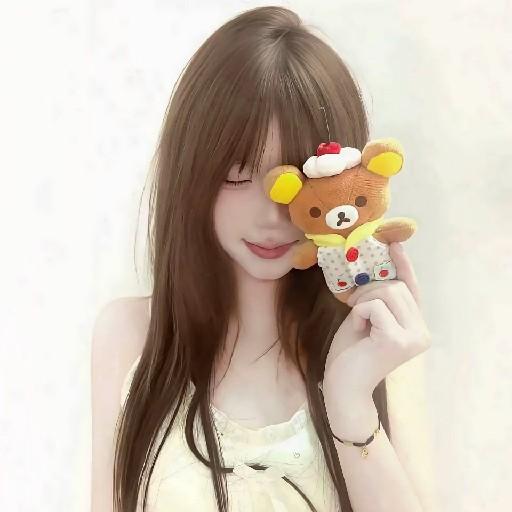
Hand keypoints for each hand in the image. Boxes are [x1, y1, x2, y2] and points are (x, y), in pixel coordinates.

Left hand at [322, 242, 431, 413]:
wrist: (343, 387)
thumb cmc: (352, 353)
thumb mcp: (367, 319)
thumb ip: (378, 300)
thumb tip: (377, 269)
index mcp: (416, 326)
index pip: (412, 288)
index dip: (403, 265)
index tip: (394, 243)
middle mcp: (422, 331)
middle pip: (396, 286)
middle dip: (369, 290)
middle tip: (353, 305)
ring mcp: (414, 337)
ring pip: (386, 292)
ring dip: (363, 302)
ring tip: (358, 322)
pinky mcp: (398, 340)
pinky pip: (374, 306)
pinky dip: (360, 313)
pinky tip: (359, 331)